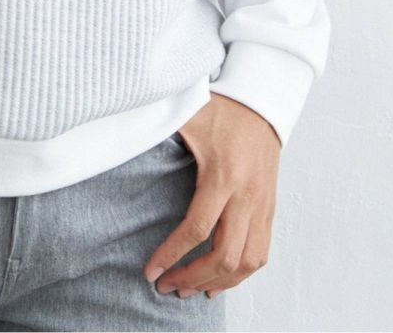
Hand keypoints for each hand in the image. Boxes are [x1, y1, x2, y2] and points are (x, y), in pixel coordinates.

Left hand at [142, 92, 280, 300]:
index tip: (152, 271)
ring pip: (248, 261)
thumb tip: (122, 132)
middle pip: (224, 255)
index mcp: (222, 175)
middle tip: (168, 287)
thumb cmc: (222, 107)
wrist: (262, 101)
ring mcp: (262, 204)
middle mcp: (246, 195)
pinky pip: (262, 252)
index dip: (172, 254)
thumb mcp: (187, 114)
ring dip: (220, 282)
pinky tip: (223, 279)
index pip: (197, 228)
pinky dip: (242, 272)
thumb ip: (158, 124)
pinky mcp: (270, 207)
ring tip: (194, 290)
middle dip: (193, 278)